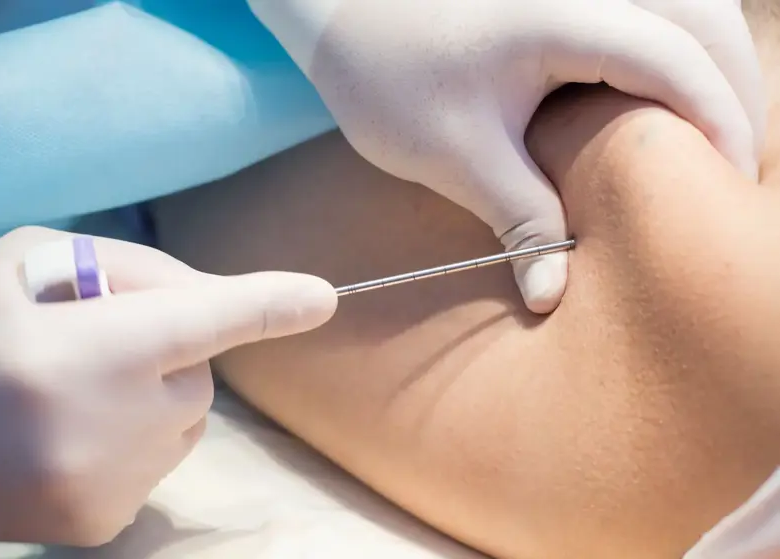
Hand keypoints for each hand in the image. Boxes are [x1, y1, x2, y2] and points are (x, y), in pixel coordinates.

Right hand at [0, 227, 336, 550]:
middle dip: (171, 351)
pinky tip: (69, 435)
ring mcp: (103, 488)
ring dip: (155, 397)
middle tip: (97, 344)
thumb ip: (124, 270)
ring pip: (187, 423)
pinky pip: (159, 463)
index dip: (262, 306)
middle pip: (197, 375)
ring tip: (76, 392)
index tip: (321, 298)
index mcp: (70, 352)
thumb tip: (206, 298)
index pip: (192, 322)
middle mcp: (97, 429)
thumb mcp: (22, 263)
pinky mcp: (101, 524)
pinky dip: (134, 440)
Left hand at [250, 0, 764, 312]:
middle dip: (735, 91)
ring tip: (711, 138)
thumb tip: (552, 292)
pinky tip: (665, 101)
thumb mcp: (454, 155)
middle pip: (707, 20)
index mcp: (563, 16)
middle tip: (730, 168)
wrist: (339, 16)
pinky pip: (651, 10)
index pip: (678, 62)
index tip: (725, 187)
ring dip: (712, 65)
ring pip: (690, 6)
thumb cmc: (388, 74)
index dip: (718, 124)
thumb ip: (518, 220)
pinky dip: (676, 49)